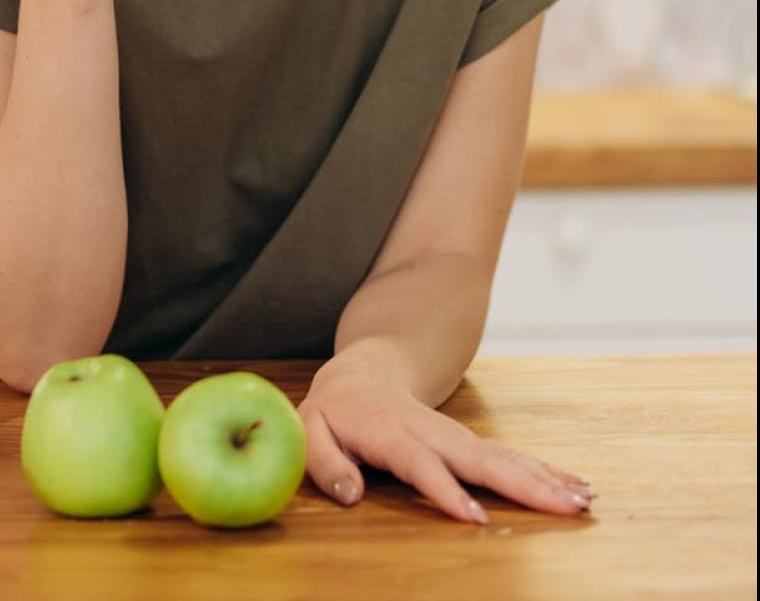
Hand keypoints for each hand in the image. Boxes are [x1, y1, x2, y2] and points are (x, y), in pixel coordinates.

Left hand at [297, 358, 597, 523]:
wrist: (362, 374)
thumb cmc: (334, 410)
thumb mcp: (310, 430)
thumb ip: (325, 462)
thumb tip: (351, 495)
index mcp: (389, 432)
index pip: (420, 463)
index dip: (446, 489)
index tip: (476, 517)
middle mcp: (428, 431)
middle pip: (477, 458)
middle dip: (520, 483)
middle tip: (562, 507)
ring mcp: (452, 434)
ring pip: (500, 456)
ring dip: (542, 478)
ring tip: (581, 500)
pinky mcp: (466, 442)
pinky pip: (506, 457)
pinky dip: (541, 471)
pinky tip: (573, 485)